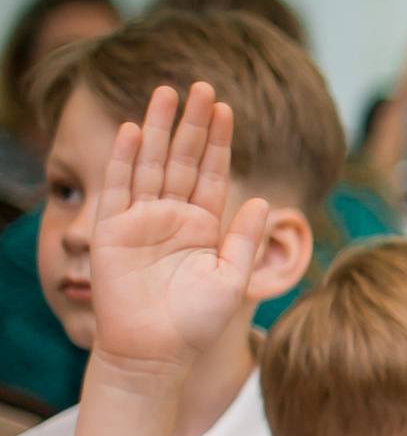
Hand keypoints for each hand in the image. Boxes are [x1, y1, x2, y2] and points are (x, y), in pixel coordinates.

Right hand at [88, 83, 269, 379]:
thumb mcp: (232, 279)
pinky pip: (118, 187)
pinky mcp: (112, 231)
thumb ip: (246, 240)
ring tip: (166, 91)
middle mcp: (172, 217)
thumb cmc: (196, 322)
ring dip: (156, 128)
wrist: (156, 351)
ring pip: (150, 163)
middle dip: (190, 122)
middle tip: (201, 84)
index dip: (219, 141)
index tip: (226, 107)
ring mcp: (141, 221)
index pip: (212, 172)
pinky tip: (131, 130)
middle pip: (182, 158)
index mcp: (204, 226)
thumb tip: (264, 201)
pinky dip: (123, 159)